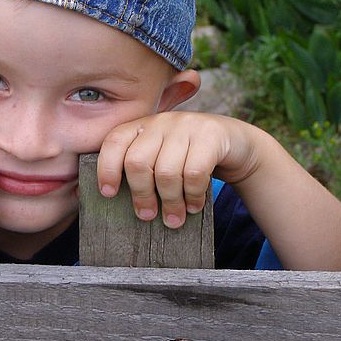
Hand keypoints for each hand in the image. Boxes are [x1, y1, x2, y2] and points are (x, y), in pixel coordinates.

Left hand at [96, 111, 262, 228]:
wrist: (233, 142)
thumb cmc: (187, 157)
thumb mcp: (160, 156)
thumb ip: (140, 169)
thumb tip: (113, 201)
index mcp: (141, 126)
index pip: (114, 142)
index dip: (107, 169)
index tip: (108, 193)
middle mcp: (161, 121)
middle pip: (138, 162)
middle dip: (141, 195)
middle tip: (147, 216)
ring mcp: (186, 125)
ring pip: (166, 173)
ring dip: (170, 203)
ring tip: (174, 219)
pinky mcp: (210, 135)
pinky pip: (194, 174)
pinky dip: (192, 196)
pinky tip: (194, 205)